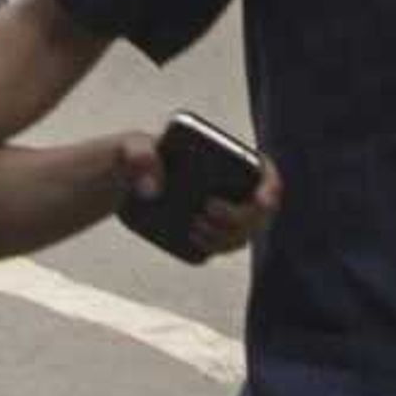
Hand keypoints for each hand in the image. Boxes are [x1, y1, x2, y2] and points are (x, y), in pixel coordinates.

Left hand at [113, 128, 280, 258]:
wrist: (124, 180)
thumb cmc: (135, 156)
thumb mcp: (132, 147)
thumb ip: (138, 155)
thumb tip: (152, 188)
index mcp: (228, 158)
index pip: (264, 172)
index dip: (271, 187)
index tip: (261, 201)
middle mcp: (234, 186)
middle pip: (257, 210)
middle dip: (240, 219)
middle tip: (207, 213)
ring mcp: (225, 211)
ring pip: (243, 232)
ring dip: (227, 238)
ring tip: (194, 231)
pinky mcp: (210, 231)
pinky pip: (225, 245)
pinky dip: (215, 248)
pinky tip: (195, 243)